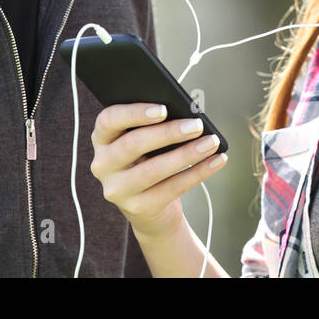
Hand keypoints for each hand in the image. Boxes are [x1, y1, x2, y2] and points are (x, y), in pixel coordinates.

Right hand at [90, 103, 227, 240]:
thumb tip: (185, 113)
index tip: (164, 109)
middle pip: (133, 144)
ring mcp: (117, 190)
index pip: (109, 120)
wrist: (149, 209)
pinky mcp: (138, 208)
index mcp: (101, 139)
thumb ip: (153, 125)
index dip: (135, 113)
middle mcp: (102, 165)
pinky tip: (216, 160)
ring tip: (211, 142)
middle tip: (197, 125)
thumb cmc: (148, 160)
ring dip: (188, 154)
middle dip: (168, 133)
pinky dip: (198, 172)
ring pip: (154, 169)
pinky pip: (172, 188)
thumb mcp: (144, 142)